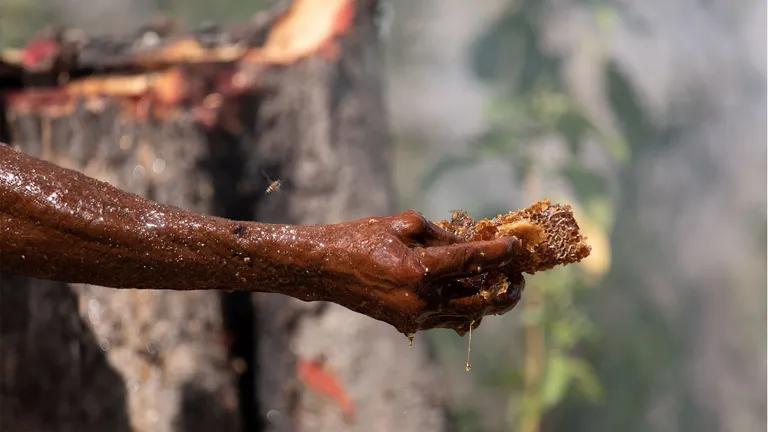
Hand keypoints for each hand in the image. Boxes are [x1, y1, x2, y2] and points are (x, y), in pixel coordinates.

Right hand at [307, 210, 524, 333]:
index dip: (499, 252)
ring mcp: (415, 316)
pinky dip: (465, 310)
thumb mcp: (402, 224)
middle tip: (519, 274)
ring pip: (467, 316)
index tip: (515, 245)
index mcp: (419, 269)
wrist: (325, 269)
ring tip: (503, 286)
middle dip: (505, 287)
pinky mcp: (408, 324)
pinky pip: (447, 320)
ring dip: (489, 302)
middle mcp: (421, 299)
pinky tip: (473, 296)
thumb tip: (470, 242)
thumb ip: (440, 234)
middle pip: (479, 300)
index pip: (472, 261)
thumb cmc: (361, 238)